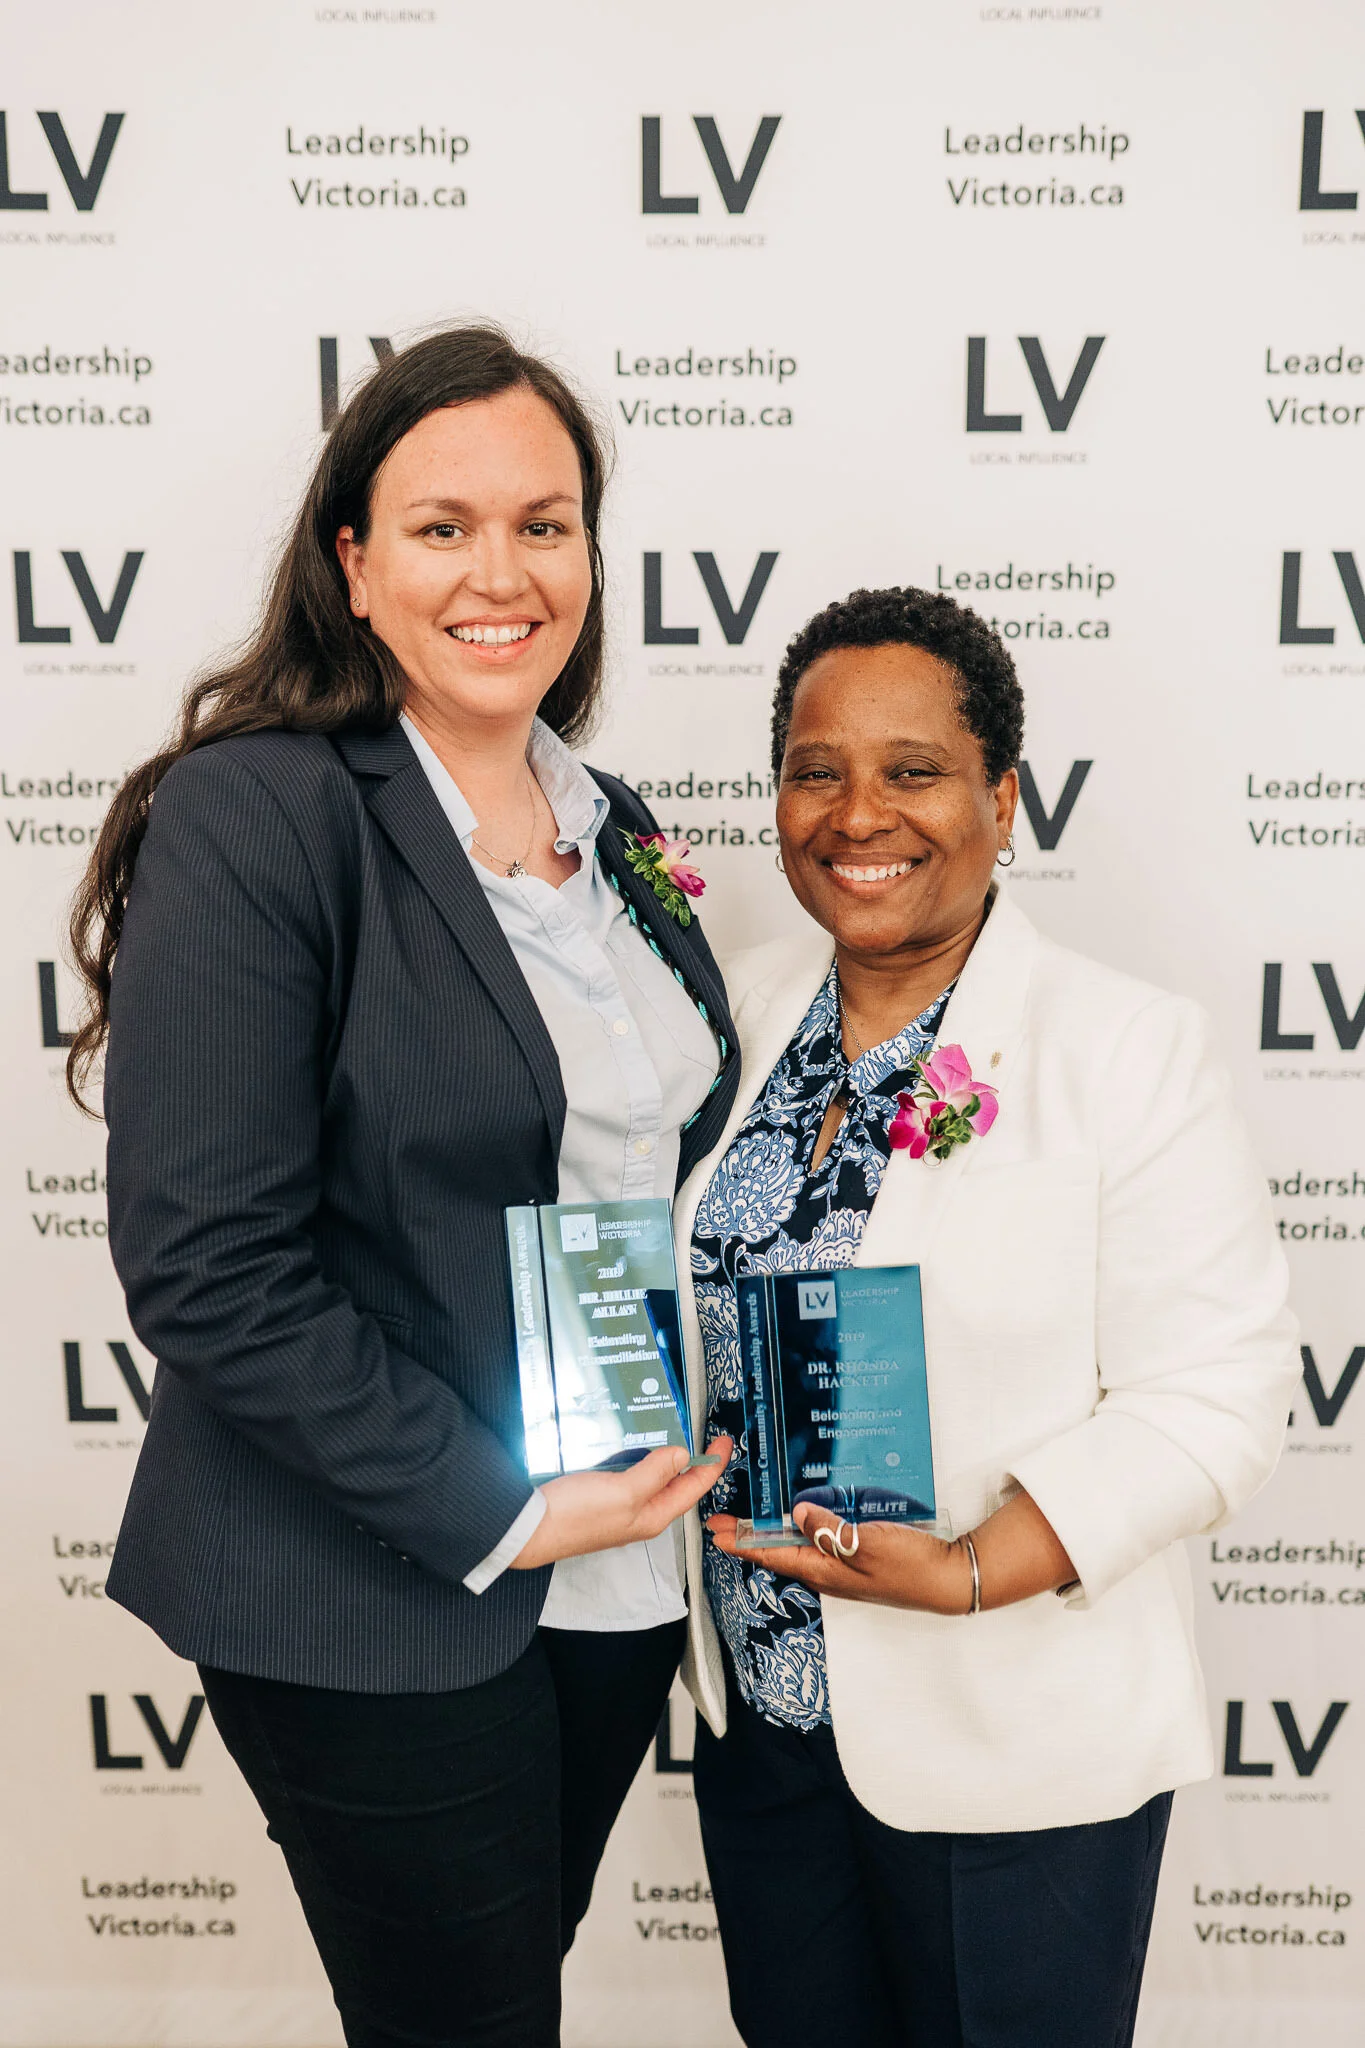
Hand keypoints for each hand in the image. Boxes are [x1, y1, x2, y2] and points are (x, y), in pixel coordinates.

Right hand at [512, 1438, 732, 1569]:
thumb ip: (655, 1473)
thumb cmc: (573, 1518)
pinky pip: (629, 1472)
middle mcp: (639, 1512)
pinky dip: (638, 1455)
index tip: (725, 1441)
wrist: (528, 1530)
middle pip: (676, 1484)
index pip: (694, 1487)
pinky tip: (634, 1441)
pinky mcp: (599, 1495)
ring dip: (665, 1456)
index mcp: (652, 1515)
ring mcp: (619, 1505)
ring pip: (652, 1477)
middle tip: (705, 1434)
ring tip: (676, 1431)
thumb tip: (682, 1455)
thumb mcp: (623, 1492)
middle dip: (693, 1460)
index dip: (713, 1464)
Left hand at [707, 1500, 972, 1614]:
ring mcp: (844, 1568)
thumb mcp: (867, 1545)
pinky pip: (821, 1543)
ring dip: (775, 1533)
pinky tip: (805, 1516)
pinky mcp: (859, 1559)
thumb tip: (795, 1514)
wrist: (948, 1579)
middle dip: (751, 1537)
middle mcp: (828, 1572)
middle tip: (724, 1521)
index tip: (715, 1531)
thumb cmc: (910, 1566)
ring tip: (755, 1517)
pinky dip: (804, 1529)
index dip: (742, 1542)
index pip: (772, 1556)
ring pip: (799, 1548)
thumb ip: (829, 1530)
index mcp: (824, 1571)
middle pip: (780, 1553)